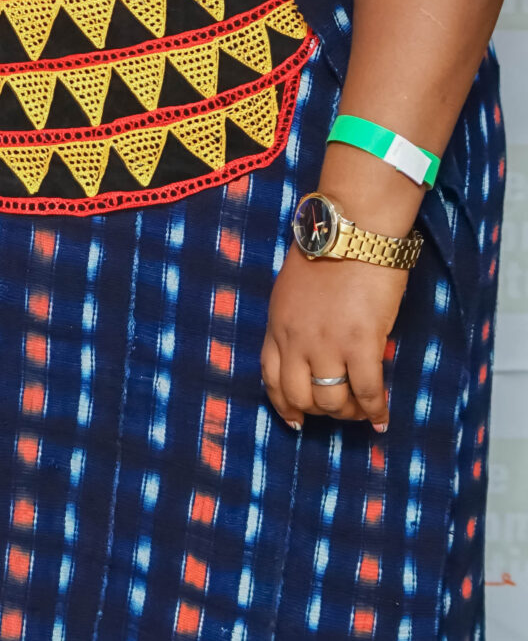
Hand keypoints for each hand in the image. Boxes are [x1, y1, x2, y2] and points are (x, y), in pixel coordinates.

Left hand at [262, 247, 408, 430]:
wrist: (351, 232)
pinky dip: (375, 410)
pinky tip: (382, 418)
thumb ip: (295, 322)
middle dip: (318, 413)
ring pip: (331, 400)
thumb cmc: (326, 253)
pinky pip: (366, 390)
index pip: (270, 378)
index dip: (283, 405)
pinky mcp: (361, 343)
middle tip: (339, 413)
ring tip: (362, 412)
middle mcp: (296, 340)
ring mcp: (327, 344)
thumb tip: (310, 348)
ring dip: (348, 413)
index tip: (295, 420)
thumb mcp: (291, 290)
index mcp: (276, 325)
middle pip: (299, 396)